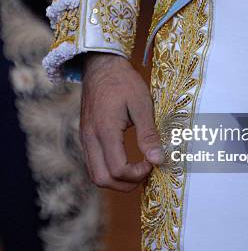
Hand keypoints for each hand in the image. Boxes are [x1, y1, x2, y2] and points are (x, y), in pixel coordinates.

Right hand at [80, 53, 163, 191]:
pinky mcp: (86, 137)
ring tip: (137, 170)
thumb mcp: (142, 104)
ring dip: (116, 181)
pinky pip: (93, 164)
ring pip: (95, 175)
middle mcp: (90, 138)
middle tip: (146, 173)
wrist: (101, 66)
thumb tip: (158, 159)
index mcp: (105, 130)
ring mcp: (85, 138)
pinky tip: (126, 162)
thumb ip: (148, 134)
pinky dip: (109, 171)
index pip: (118, 169)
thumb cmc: (124, 81)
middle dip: (126, 184)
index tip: (153, 163)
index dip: (137, 174)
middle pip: (102, 179)